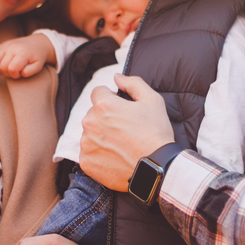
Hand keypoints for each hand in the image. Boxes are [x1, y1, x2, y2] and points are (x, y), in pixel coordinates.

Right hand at [0, 35, 55, 78]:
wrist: (37, 43)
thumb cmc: (37, 57)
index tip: (20, 74)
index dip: (15, 76)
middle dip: (7, 74)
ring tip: (6, 69)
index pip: (12, 69)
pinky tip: (0, 64)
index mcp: (22, 53)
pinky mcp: (1, 45)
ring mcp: (5, 45)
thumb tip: (21, 73)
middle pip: (2, 66)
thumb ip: (30, 71)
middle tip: (15, 72)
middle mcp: (12, 48)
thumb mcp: (38, 66)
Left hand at [79, 74, 174, 191]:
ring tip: (121, 144)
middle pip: (93, 113)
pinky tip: (115, 156)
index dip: (111, 99)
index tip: (122, 110)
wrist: (157, 167)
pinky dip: (99, 154)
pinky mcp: (86, 162)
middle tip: (125, 129)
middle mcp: (90, 123)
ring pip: (90, 133)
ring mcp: (86, 144)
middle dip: (106, 118)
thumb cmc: (156, 133)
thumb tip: (116, 77)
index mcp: (103, 105)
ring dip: (101, 136)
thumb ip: (132, 83)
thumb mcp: (152, 100)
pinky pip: (88, 153)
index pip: (98, 92)